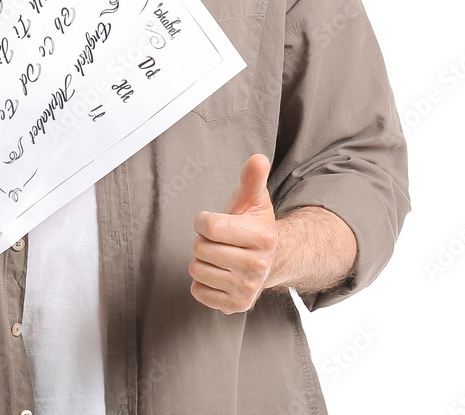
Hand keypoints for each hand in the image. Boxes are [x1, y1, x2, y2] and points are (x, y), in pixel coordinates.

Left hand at [190, 154, 277, 313]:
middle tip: (220, 241)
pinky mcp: (236, 306)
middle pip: (200, 248)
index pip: (209, 226)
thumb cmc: (252, 224)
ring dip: (202, 260)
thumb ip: (252, 177)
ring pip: (196, 269)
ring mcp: (248, 289)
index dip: (203, 220)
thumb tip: (258, 158)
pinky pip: (198, 292)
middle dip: (204, 240)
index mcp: (263, 237)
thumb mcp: (253, 198)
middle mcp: (258, 266)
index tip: (211, 220)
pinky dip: (203, 282)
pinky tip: (219, 274)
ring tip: (220, 256)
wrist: (267, 259)